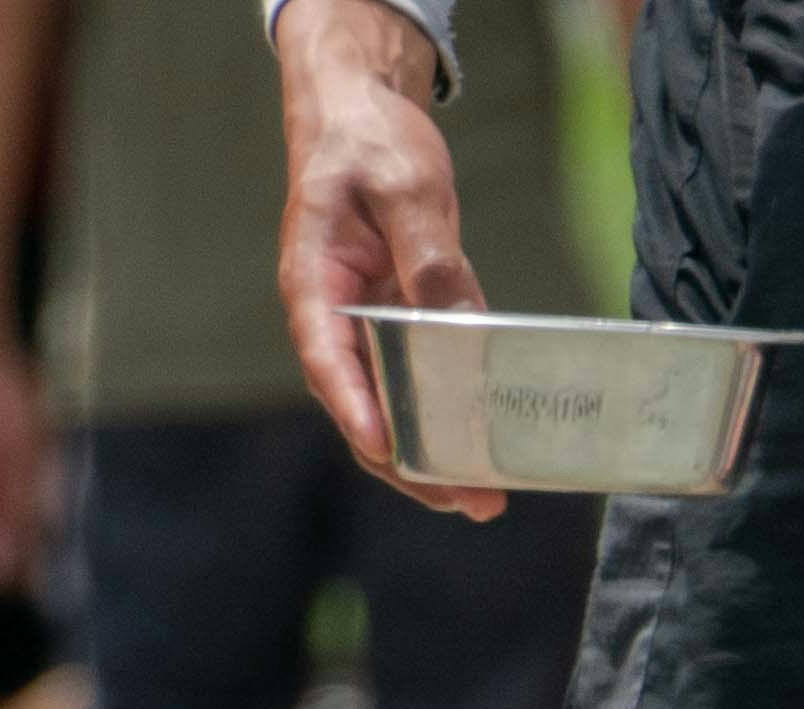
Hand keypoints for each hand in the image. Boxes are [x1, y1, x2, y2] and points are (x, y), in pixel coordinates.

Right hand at [274, 0, 504, 519]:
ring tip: (482, 497)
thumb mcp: (405, 188)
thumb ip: (430, 256)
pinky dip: (450, 416)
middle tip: (468, 502)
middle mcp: (335, 316)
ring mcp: (368, 324)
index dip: (358, 412)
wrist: (363, 110)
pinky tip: (487, 448)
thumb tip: (460, 326)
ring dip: (433, 454)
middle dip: (410, 462)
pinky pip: (422, 380)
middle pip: (364, 406)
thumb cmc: (369, 142)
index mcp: (315, 284)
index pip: (329, 361)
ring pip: (393, 405)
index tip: (387, 452)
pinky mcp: (401, 319)